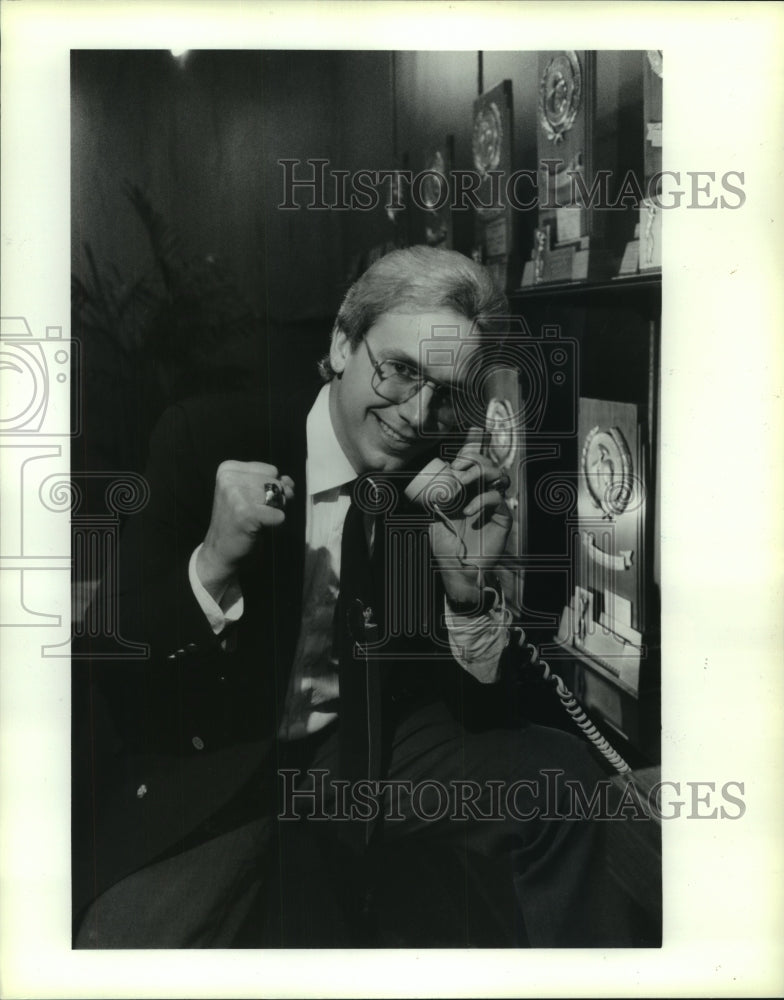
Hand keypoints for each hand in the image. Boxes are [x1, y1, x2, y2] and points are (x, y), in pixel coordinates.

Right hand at [197, 460, 294, 600]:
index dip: (272, 488)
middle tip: (256, 514)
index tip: (254, 501)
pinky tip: (257, 529)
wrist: (220, 552)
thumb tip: (289, 482)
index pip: (272, 470)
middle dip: (275, 500)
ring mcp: (235, 495)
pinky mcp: (245, 513)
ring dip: (274, 512)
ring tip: (256, 520)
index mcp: (228, 469)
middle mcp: (229, 478)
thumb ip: (272, 482)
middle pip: (276, 483)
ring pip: (278, 497)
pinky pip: (279, 515)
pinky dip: (274, 524)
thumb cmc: (239, 522)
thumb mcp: (253, 494)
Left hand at [428, 427, 512, 609]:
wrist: (457, 569)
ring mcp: (493, 503)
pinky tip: (468, 511)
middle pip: (486, 462)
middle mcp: (480, 491)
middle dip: (472, 459)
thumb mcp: (431, 517)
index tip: (474, 429)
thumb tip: (415, 482)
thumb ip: (431, 498)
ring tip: (462, 484)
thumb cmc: (445, 546)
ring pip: (497, 474)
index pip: (471, 461)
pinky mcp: (502, 516)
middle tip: (456, 469)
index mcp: (464, 489)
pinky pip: (497, 497)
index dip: (474, 443)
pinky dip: (482, 500)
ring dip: (478, 473)